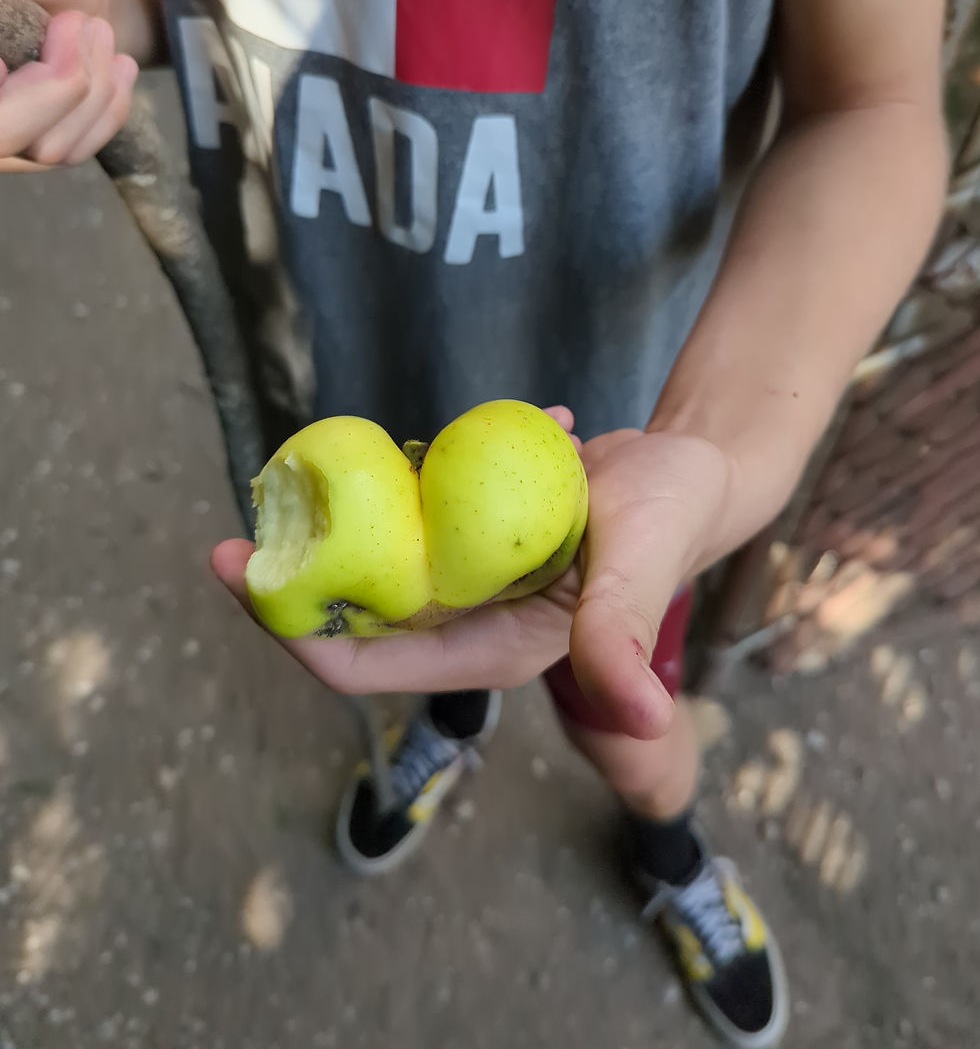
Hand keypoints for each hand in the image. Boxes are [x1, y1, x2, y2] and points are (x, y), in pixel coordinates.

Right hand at [0, 0, 136, 170]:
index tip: (66, 24)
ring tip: (100, 31)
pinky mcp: (34, 149)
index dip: (31, 82)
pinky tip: (117, 67)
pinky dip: (107, 110)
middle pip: (1, 135)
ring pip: (43, 148)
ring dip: (92, 88)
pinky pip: (72, 152)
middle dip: (60, 84)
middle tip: (85, 23)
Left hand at [212, 416, 734, 739]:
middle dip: (292, 574)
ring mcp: (468, 573)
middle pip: (355, 614)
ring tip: (293, 469)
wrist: (689, 469)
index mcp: (498, 646)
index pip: (377, 666)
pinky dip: (394, 475)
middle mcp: (471, 619)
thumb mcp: (645, 562)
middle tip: (244, 515)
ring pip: (372, 561)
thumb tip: (645, 722)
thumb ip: (623, 633)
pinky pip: (411, 509)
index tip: (247, 578)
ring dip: (329, 523)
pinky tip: (409, 436)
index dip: (304, 634)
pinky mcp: (472, 530)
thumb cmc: (673, 516)